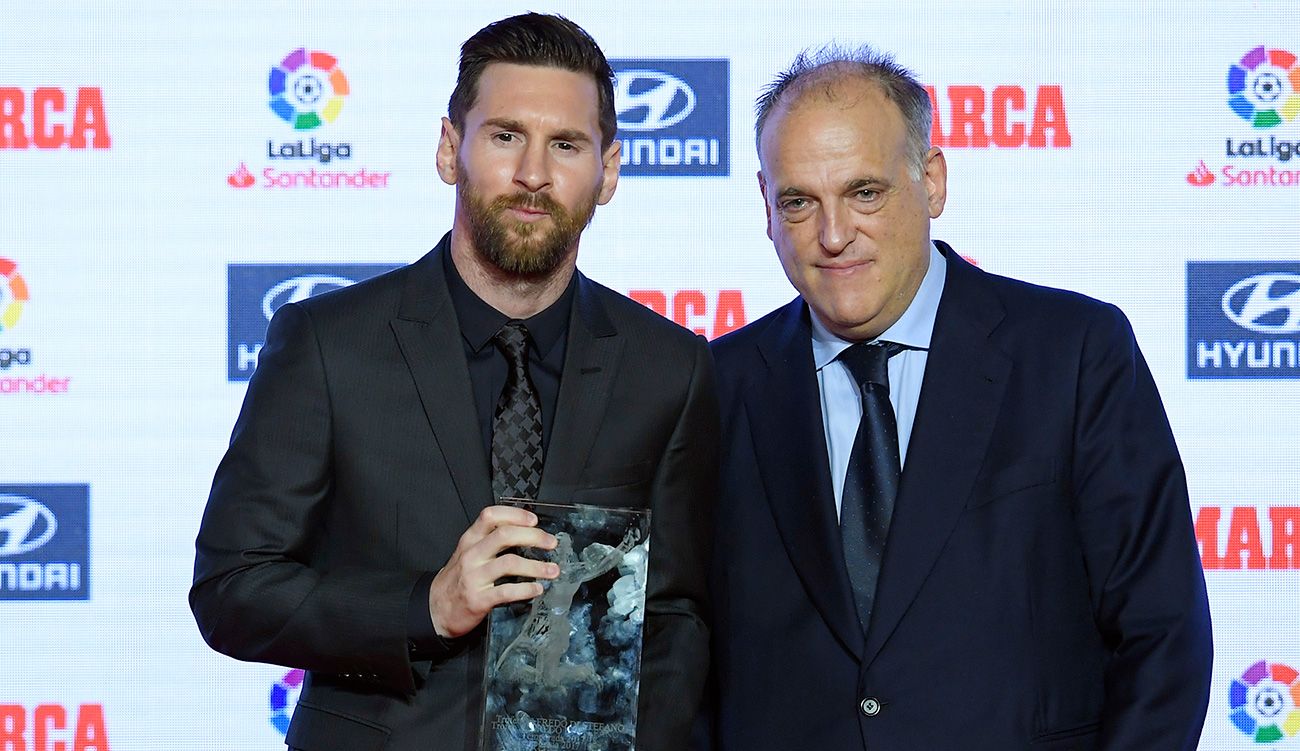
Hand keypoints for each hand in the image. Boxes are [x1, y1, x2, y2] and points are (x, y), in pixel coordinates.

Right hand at [428, 505, 558, 638]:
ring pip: (510, 563)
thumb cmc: (456, 580)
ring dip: (536, 566)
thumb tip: (524, 532)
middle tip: (551, 543)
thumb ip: (489, 542)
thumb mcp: (467, 554)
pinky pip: (506, 591)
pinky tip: (537, 589)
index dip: (515, 515)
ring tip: (552, 570)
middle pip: (505, 535)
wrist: (435, 610)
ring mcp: (473, 577)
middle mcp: (471, 555)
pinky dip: (526, 589)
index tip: (534, 520)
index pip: (490, 516)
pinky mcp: (478, 599)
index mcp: (469, 541)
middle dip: (533, 537)